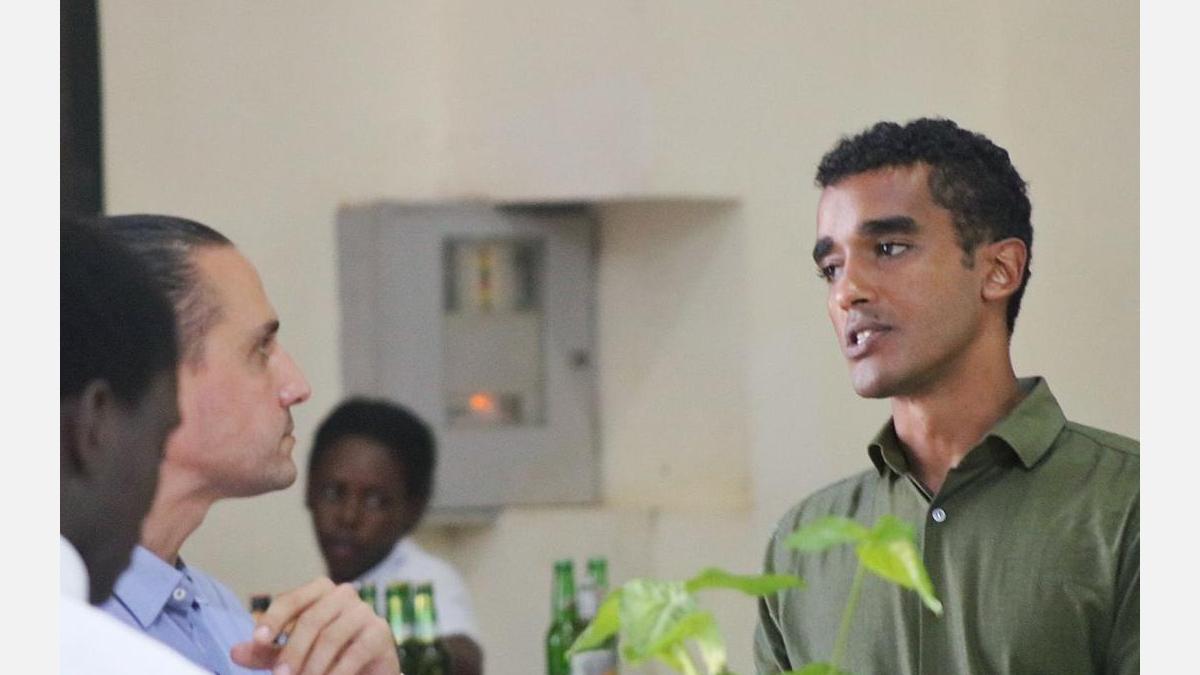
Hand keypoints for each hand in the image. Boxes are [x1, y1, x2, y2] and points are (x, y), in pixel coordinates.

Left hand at [230, 577, 399, 674]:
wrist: (368, 670)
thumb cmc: (326, 657)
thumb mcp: (291, 655)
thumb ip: (266, 653)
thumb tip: (235, 652)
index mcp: (319, 591)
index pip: (291, 600)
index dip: (273, 619)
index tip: (258, 641)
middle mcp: (343, 594)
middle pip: (311, 620)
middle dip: (292, 652)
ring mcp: (364, 611)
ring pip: (330, 637)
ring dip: (312, 666)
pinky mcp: (380, 632)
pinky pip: (354, 653)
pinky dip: (335, 673)